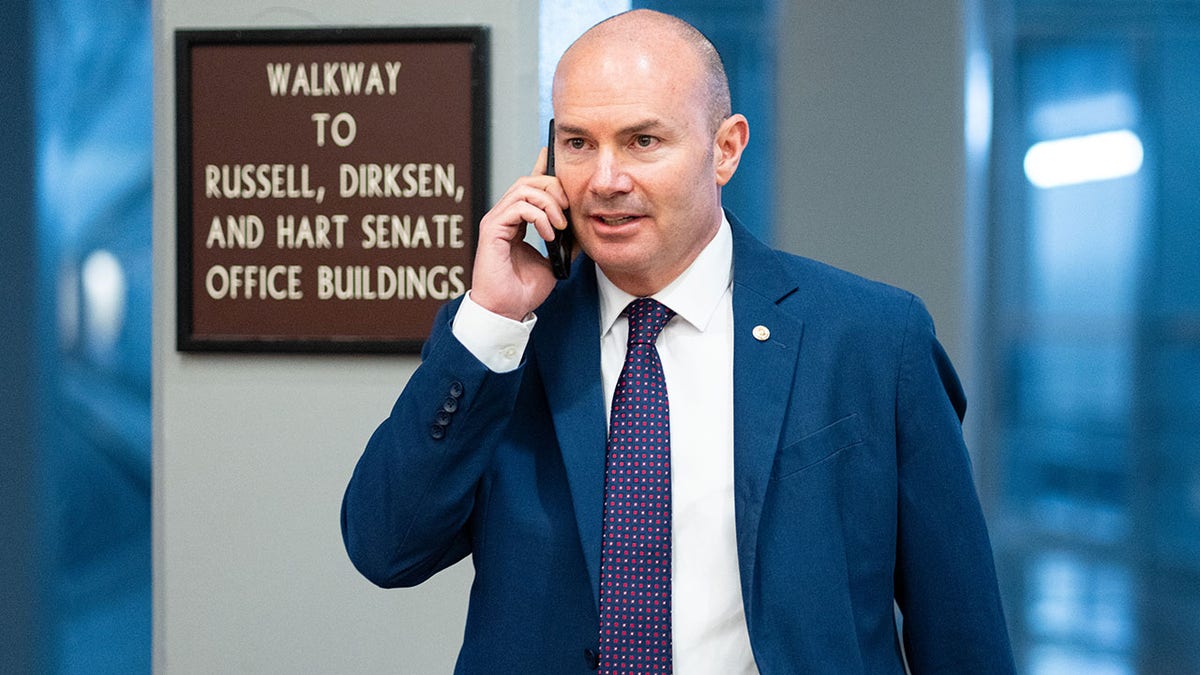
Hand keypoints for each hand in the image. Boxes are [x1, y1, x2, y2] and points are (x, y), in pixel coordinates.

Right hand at [469, 148, 569, 320]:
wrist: (507, 310)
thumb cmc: (523, 290)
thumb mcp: (554, 261)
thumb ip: (566, 241)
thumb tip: (583, 226)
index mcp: (516, 221)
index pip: (529, 186)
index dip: (542, 168)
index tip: (554, 156)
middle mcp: (504, 216)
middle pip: (529, 180)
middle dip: (554, 188)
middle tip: (568, 211)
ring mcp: (496, 221)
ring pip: (524, 188)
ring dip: (549, 203)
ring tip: (559, 226)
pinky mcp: (492, 229)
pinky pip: (518, 206)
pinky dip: (539, 216)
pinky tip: (548, 235)